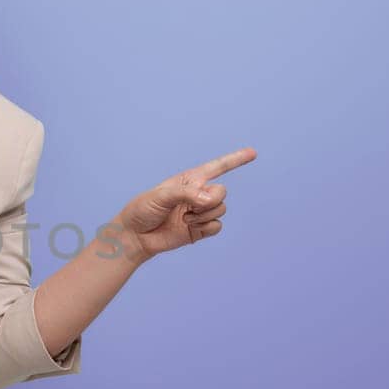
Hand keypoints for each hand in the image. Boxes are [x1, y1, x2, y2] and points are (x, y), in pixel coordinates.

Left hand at [112, 147, 256, 264]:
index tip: (253, 153)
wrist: (136, 236)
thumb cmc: (143, 210)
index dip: (236, 159)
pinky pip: (217, 226)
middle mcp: (198, 194)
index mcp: (189, 180)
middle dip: (209, 200)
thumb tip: (210, 199)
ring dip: (203, 215)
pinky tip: (189, 227)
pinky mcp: (201, 229)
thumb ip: (186, 193)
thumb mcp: (161, 195)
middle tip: (188, 207)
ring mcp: (200, 212)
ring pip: (221, 209)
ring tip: (184, 218)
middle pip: (222, 192)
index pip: (217, 167)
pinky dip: (206, 227)